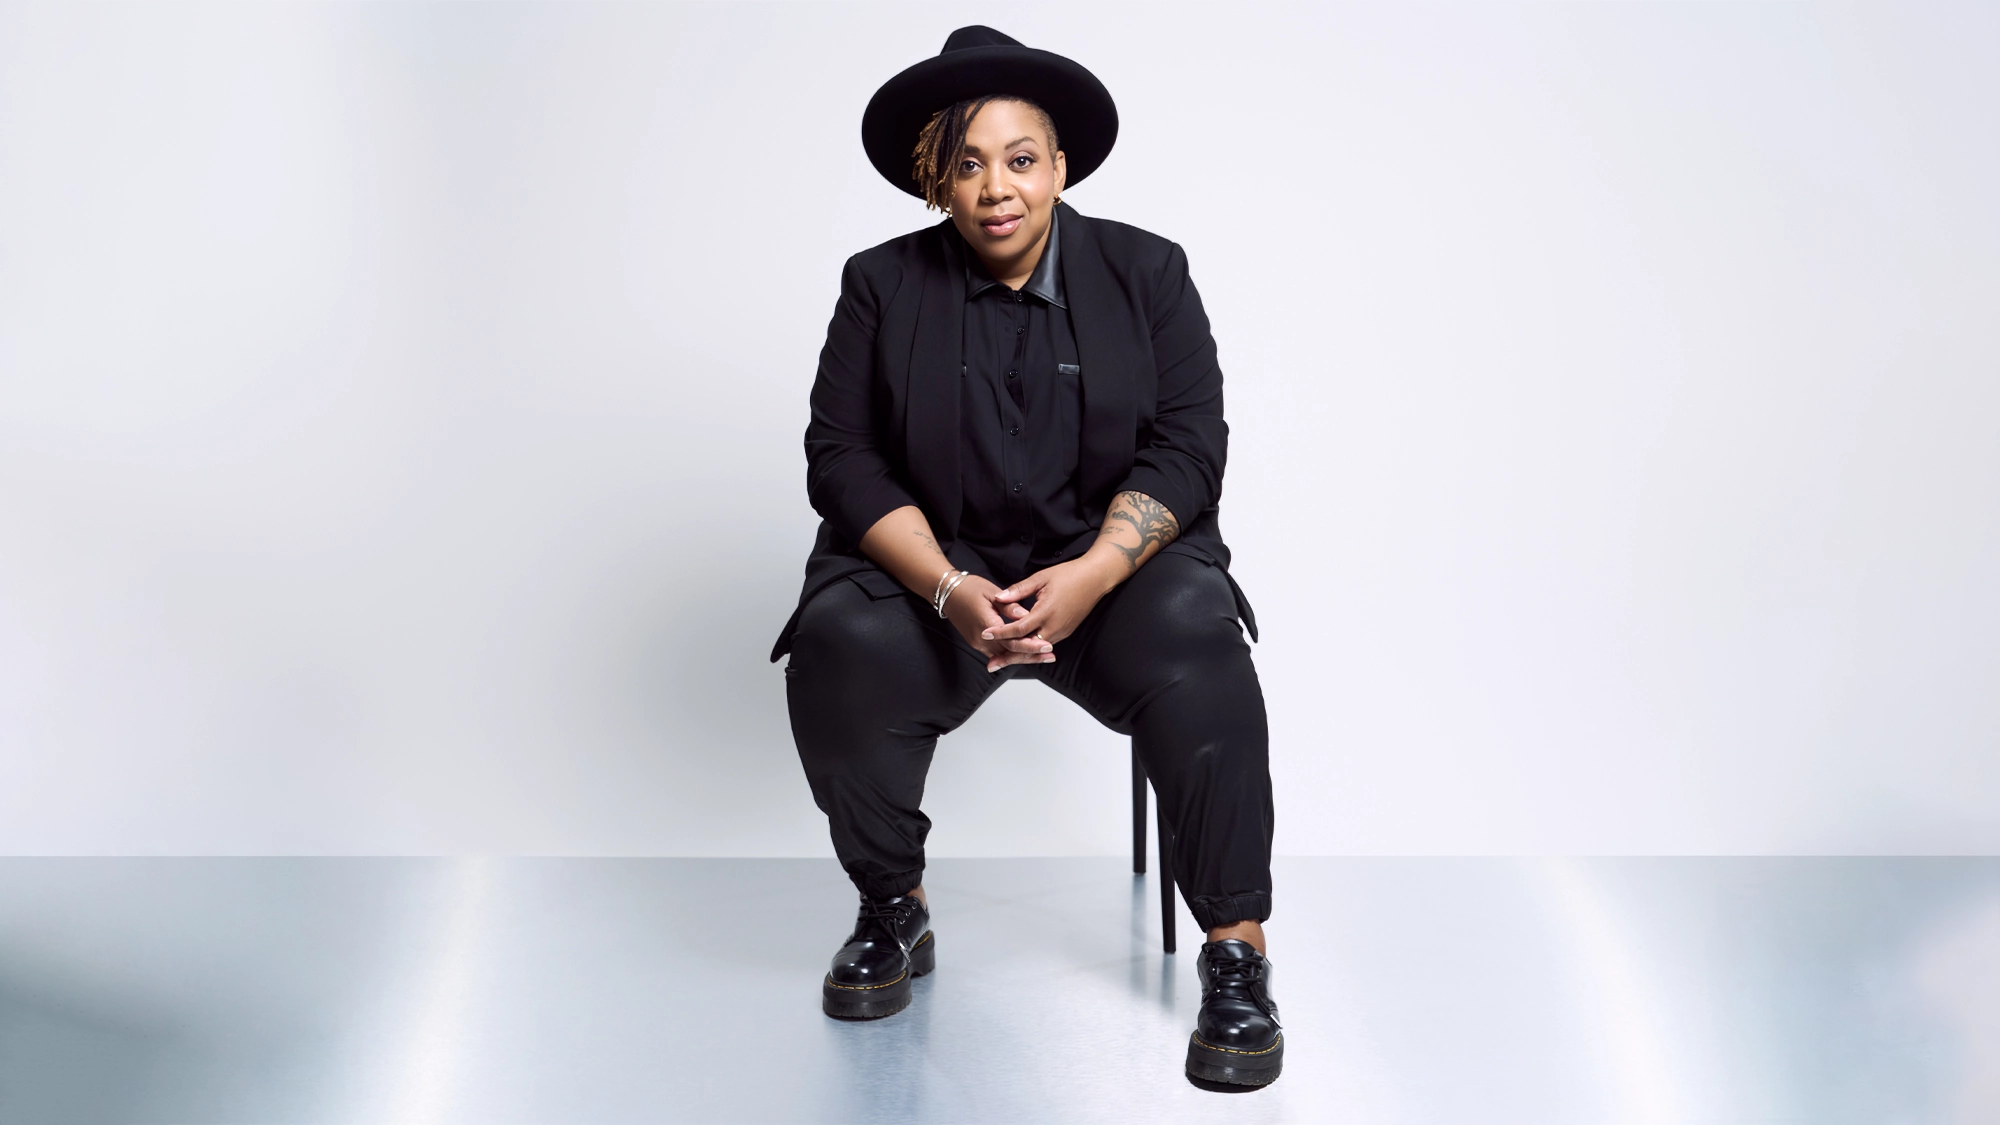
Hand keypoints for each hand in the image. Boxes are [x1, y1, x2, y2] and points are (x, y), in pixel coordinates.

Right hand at [943, 574, 1055, 672]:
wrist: (946, 591)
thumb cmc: (968, 588)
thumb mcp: (991, 592)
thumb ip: (1009, 606)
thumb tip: (1026, 615)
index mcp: (986, 625)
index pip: (1012, 641)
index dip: (1031, 645)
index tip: (1047, 645)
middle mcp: (980, 639)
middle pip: (1009, 653)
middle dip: (1031, 656)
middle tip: (1050, 656)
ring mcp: (977, 643)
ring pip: (1003, 655)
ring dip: (1023, 657)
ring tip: (1043, 658)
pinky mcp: (976, 642)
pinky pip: (996, 652)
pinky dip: (1010, 655)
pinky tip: (1025, 655)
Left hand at [984, 555, 1122, 648]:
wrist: (1096, 579)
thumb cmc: (1069, 575)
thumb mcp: (1041, 578)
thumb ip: (1019, 590)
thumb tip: (999, 597)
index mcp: (1046, 612)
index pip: (1019, 628)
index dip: (1001, 632)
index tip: (986, 633)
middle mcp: (1054, 627)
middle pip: (1027, 648)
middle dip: (1008, 657)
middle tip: (991, 664)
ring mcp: (1061, 631)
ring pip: (1036, 649)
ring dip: (1019, 656)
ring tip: (1001, 661)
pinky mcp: (1065, 632)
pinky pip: (1045, 645)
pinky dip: (1031, 650)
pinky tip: (1020, 652)